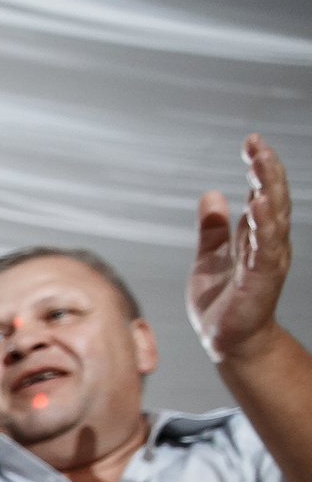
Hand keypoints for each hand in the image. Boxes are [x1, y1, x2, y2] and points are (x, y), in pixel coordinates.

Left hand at [189, 134, 292, 362]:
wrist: (226, 339)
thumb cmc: (221, 300)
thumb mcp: (210, 256)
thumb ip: (212, 228)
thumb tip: (211, 195)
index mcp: (256, 236)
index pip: (262, 194)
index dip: (259, 168)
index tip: (252, 142)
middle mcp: (267, 243)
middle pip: (272, 199)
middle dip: (267, 171)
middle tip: (257, 145)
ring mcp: (266, 260)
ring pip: (272, 218)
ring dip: (268, 190)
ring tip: (261, 165)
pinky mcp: (260, 278)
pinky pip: (264, 248)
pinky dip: (262, 226)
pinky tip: (257, 206)